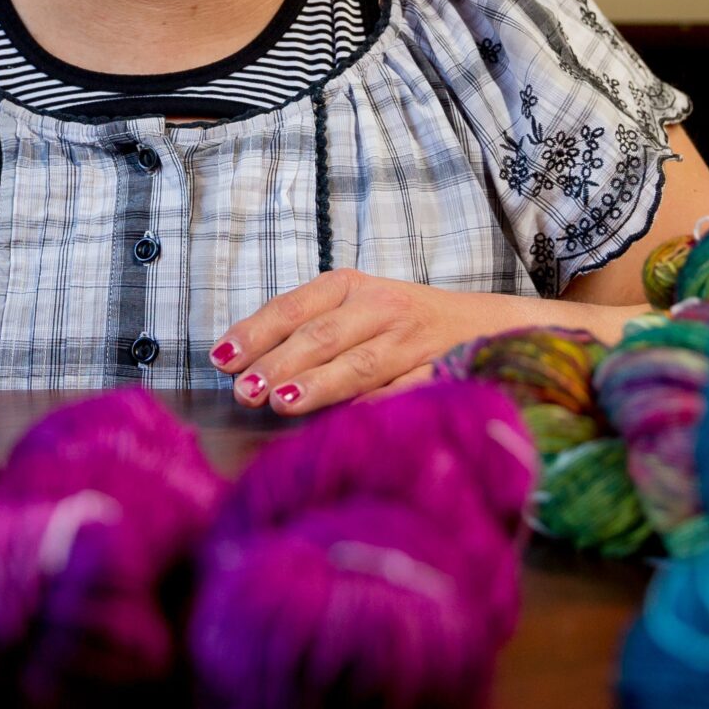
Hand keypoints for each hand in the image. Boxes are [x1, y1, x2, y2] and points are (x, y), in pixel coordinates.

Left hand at [208, 270, 538, 415]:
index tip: (221, 358)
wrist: (486, 327)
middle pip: (321, 336)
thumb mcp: (353, 310)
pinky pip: (401, 391)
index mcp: (350, 285)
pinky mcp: (441, 371)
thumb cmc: (400, 323)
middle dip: (279, 364)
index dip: (256, 332)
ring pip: (359, 364)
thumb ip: (307, 333)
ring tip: (280, 404)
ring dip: (318, 385)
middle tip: (244, 391)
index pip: (293, 307)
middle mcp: (381, 307)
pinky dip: (373, 406)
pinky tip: (345, 422)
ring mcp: (412, 340)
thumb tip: (245, 371)